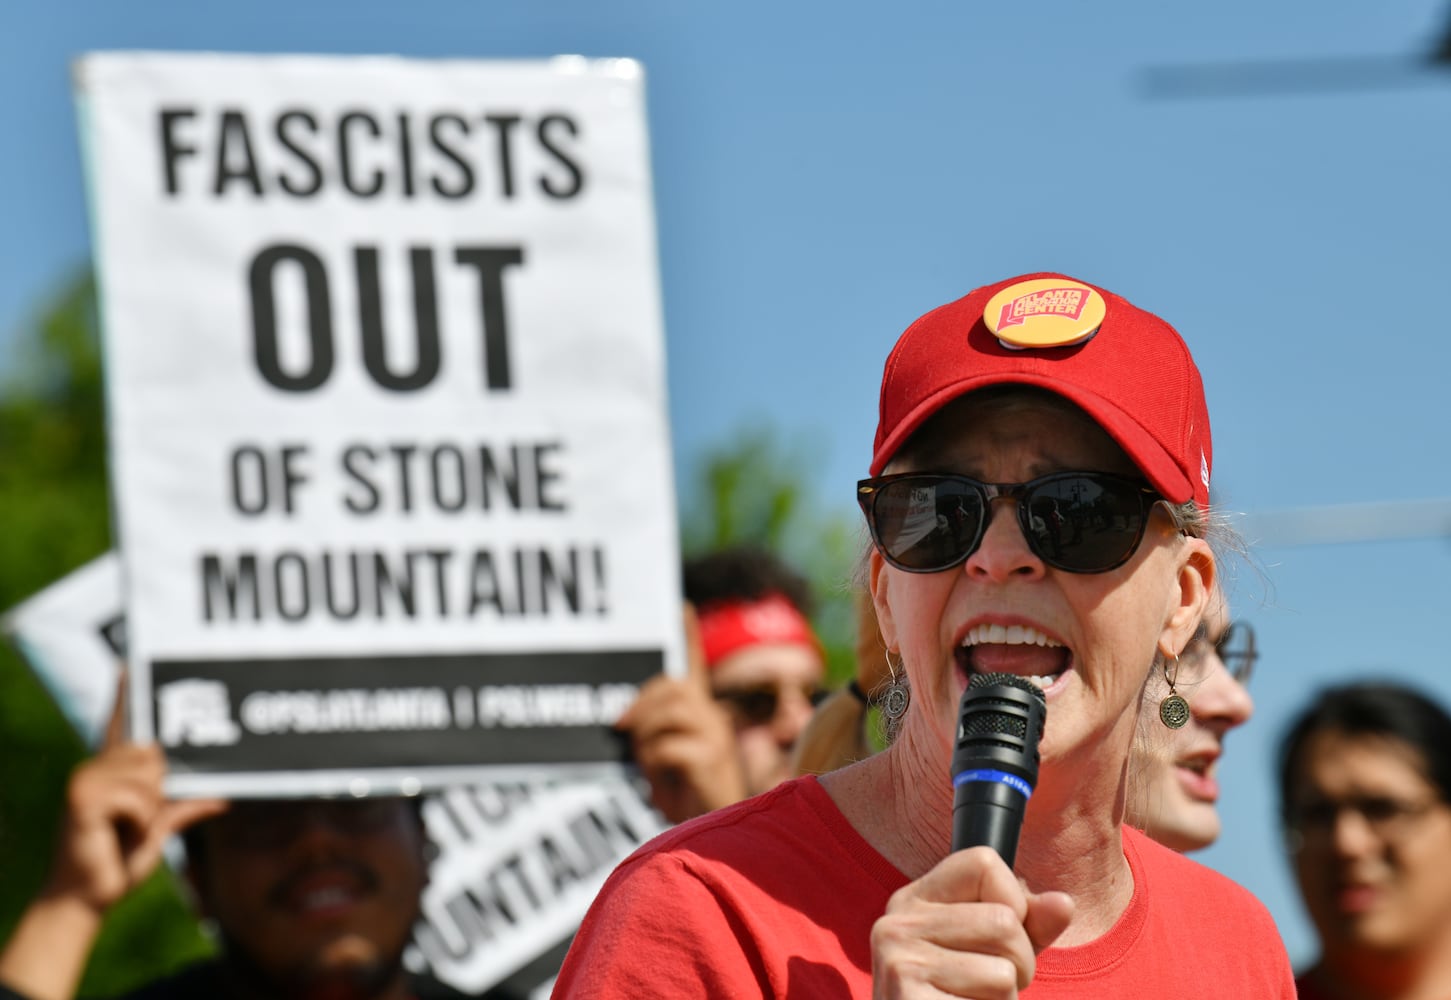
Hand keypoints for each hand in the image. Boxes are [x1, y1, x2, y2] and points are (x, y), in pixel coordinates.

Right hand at [0, 679, 225, 999]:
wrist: (89, 898)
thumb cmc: (120, 862)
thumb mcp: (159, 830)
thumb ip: (186, 807)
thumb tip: (225, 798)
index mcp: (112, 771)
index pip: (119, 725)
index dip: (125, 695)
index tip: (128, 663)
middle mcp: (96, 767)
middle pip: (154, 752)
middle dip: (158, 789)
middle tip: (136, 820)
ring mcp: (85, 779)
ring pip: (150, 775)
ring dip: (149, 809)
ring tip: (124, 830)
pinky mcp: (83, 797)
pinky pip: (138, 796)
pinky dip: (139, 820)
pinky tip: (116, 835)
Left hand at [615, 604, 748, 822]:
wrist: (719, 842)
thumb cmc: (688, 803)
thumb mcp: (664, 765)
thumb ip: (652, 738)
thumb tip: (623, 722)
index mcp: (702, 717)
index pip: (694, 668)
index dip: (689, 636)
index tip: (680, 605)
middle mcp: (713, 719)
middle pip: (672, 686)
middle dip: (640, 704)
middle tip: (621, 730)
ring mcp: (715, 736)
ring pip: (670, 710)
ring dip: (646, 737)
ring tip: (647, 766)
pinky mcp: (713, 758)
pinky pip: (669, 746)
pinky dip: (654, 764)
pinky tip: (661, 787)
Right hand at [871, 847, 1073, 998]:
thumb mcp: (996, 953)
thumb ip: (1030, 925)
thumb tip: (1063, 903)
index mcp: (914, 900)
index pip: (983, 863)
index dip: (1013, 902)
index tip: (996, 939)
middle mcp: (897, 923)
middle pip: (1004, 921)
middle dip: (1020, 965)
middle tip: (988, 989)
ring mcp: (899, 962)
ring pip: (1004, 970)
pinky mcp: (909, 998)